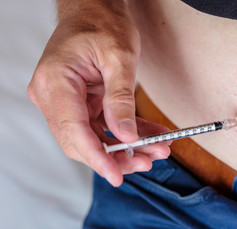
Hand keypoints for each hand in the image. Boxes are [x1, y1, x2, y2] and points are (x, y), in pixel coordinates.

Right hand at [28, 0, 169, 186]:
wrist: (94, 10)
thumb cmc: (102, 24)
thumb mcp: (120, 58)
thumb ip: (121, 99)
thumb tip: (126, 135)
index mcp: (56, 81)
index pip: (74, 130)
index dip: (97, 158)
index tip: (117, 175)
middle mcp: (53, 95)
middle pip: (82, 141)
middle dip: (116, 156)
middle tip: (148, 160)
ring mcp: (64, 101)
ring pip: (93, 138)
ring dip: (125, 147)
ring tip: (155, 149)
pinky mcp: (78, 102)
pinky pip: (101, 125)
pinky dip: (125, 133)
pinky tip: (149, 136)